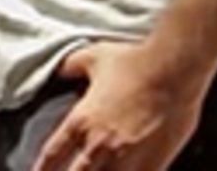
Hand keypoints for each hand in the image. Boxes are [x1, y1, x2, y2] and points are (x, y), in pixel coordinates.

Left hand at [30, 42, 207, 170]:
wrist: (175, 69)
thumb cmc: (135, 61)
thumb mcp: (92, 57)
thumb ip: (70, 67)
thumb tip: (59, 71)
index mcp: (81, 121)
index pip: (52, 154)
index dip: (41, 168)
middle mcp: (100, 144)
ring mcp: (128, 158)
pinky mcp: (154, 164)